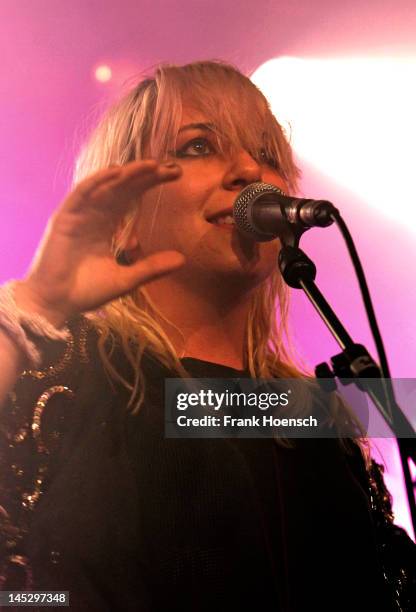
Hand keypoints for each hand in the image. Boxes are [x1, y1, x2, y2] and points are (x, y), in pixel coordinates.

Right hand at [14, 160, 184, 326]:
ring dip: (127, 174)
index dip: (151, 183)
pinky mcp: (65, 218)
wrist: (56, 304)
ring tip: (151, 165)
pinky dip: (97, 181)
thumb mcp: (127, 278)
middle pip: (122, 187)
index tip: (176, 174)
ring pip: (105, 186)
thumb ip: (151, 267)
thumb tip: (183, 259)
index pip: (132, 197)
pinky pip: (81, 194)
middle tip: (172, 167)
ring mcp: (79, 214)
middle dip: (145, 175)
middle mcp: (94, 214)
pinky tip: (116, 171)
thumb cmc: (87, 291)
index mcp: (107, 225)